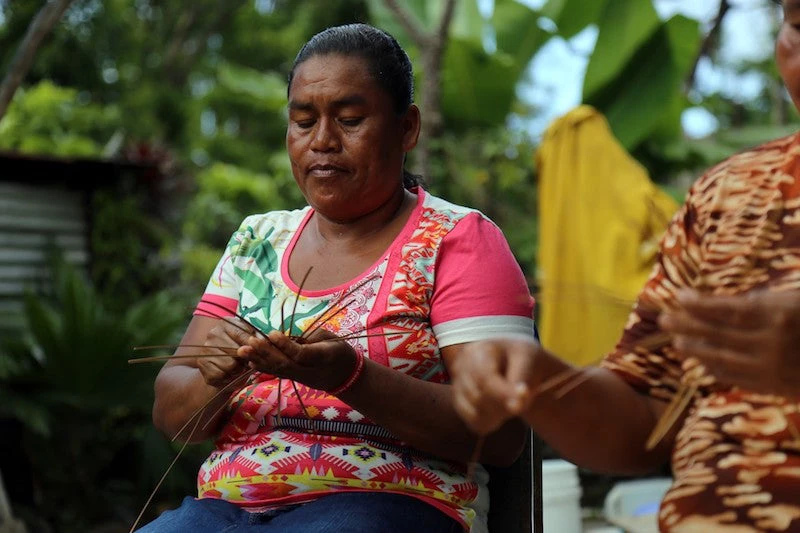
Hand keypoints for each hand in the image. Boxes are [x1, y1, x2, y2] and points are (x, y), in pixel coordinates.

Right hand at [195, 317, 252, 387]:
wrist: (222, 367)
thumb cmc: (240, 351)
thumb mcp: (250, 340)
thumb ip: (257, 338)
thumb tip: (261, 341)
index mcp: (226, 324)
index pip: (242, 334)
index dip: (252, 346)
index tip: (255, 351)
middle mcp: (213, 333)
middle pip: (237, 351)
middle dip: (244, 359)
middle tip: (243, 360)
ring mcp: (205, 349)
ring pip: (229, 365)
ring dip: (236, 369)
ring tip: (235, 367)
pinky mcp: (201, 364)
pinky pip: (220, 375)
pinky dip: (226, 377)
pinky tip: (227, 373)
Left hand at [237, 329, 358, 391]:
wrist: (345, 376)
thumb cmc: (339, 351)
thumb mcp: (331, 338)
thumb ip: (311, 337)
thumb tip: (289, 336)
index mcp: (322, 357)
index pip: (301, 354)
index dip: (285, 345)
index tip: (272, 334)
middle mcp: (309, 370)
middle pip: (285, 363)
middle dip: (265, 352)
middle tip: (250, 342)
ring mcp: (300, 377)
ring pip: (278, 370)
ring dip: (259, 360)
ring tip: (243, 351)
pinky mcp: (294, 378)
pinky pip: (276, 373)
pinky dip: (262, 367)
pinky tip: (249, 361)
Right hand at [450, 339, 538, 435]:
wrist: (514, 361)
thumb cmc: (523, 359)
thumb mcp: (529, 360)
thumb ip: (523, 381)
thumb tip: (516, 407)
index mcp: (478, 351)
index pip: (484, 378)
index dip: (502, 394)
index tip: (521, 405)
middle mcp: (461, 366)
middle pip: (478, 398)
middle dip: (503, 405)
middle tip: (522, 400)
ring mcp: (457, 385)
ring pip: (475, 413)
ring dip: (498, 415)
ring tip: (512, 402)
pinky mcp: (458, 402)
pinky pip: (473, 422)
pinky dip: (491, 422)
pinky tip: (502, 411)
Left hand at [659, 289, 799, 396]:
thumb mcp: (796, 297)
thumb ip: (765, 298)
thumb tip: (729, 294)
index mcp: (779, 314)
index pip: (727, 309)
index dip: (699, 304)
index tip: (678, 297)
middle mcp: (772, 342)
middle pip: (718, 334)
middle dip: (687, 326)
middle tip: (663, 319)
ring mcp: (773, 367)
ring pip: (724, 359)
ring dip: (696, 350)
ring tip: (676, 342)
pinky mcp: (777, 387)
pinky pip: (738, 379)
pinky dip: (716, 370)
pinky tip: (702, 363)